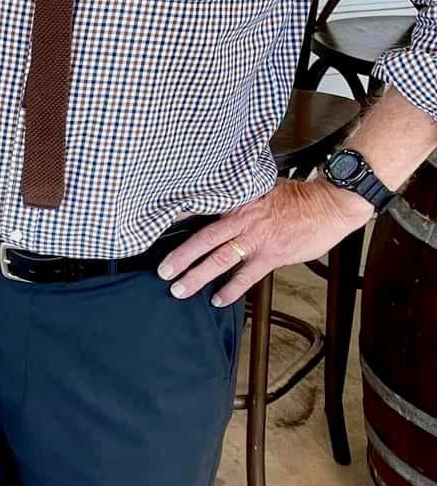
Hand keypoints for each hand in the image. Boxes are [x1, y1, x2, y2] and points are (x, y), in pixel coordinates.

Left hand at [158, 178, 371, 306]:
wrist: (330, 203)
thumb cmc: (299, 195)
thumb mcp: (264, 186)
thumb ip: (242, 195)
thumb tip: (223, 202)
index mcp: (239, 200)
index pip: (202, 207)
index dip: (178, 217)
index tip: (155, 227)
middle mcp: (243, 220)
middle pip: (203, 239)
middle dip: (180, 257)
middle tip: (162, 271)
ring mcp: (256, 239)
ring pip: (219, 260)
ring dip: (197, 276)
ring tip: (179, 289)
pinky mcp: (272, 255)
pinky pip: (246, 276)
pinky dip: (230, 290)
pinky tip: (218, 299)